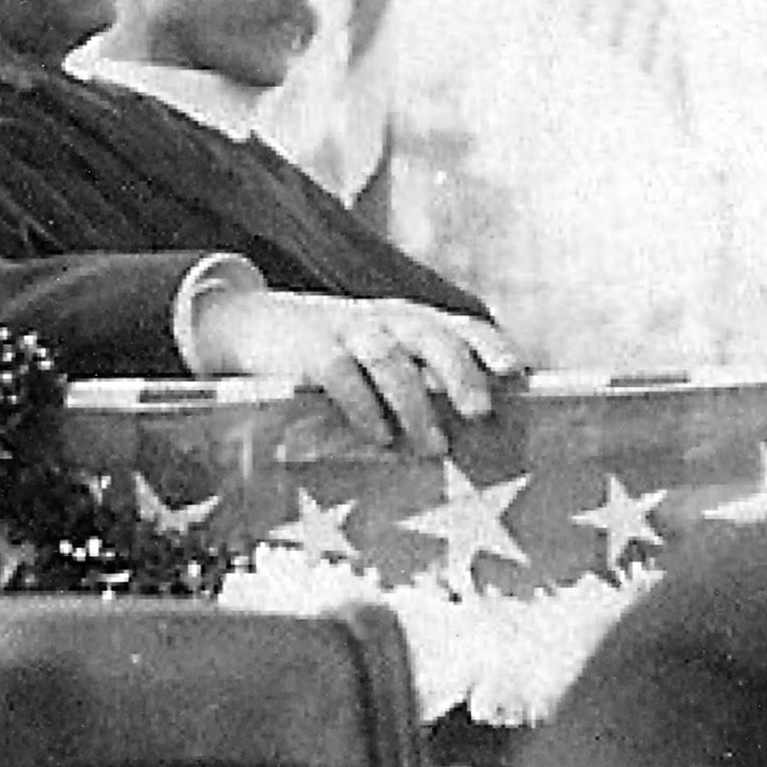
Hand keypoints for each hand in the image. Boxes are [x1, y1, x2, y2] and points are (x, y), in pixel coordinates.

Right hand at [190, 289, 521, 453]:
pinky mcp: (309, 350)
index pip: (460, 326)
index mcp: (408, 322)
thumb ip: (414, 381)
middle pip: (432, 336)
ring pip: (390, 358)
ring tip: (435, 447)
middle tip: (480, 412)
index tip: (517, 375)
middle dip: (461, 372)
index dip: (490, 347)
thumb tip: (466, 433)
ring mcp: (345, 330)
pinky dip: (364, 406)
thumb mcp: (375, 357)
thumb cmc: (328, 356)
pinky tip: (380, 437)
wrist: (249, 325)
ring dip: (415, 403)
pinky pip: (340, 374)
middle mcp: (384, 319)